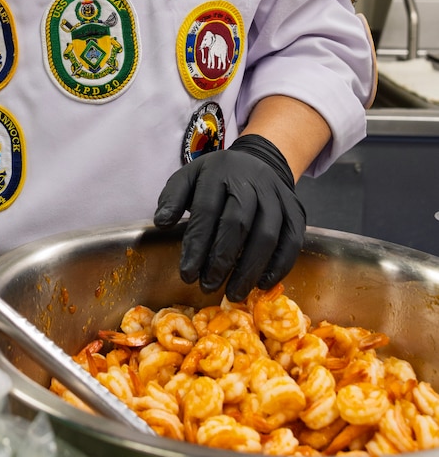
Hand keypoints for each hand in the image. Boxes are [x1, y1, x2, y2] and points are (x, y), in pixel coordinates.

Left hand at [153, 134, 305, 301]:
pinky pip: (293, 240)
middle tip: (208, 286)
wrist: (260, 163)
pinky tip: (262, 283)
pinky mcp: (296, 210)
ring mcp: (277, 195)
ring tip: (234, 293)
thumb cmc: (218, 178)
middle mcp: (251, 181)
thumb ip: (172, 198)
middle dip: (221, 260)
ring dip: (250, 269)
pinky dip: (279, 265)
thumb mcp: (188, 178)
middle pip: (238, 224)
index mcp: (218, 173)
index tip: (187, 274)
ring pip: (268, 235)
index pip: (206, 211)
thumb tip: (162, 222)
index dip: (196, 246)